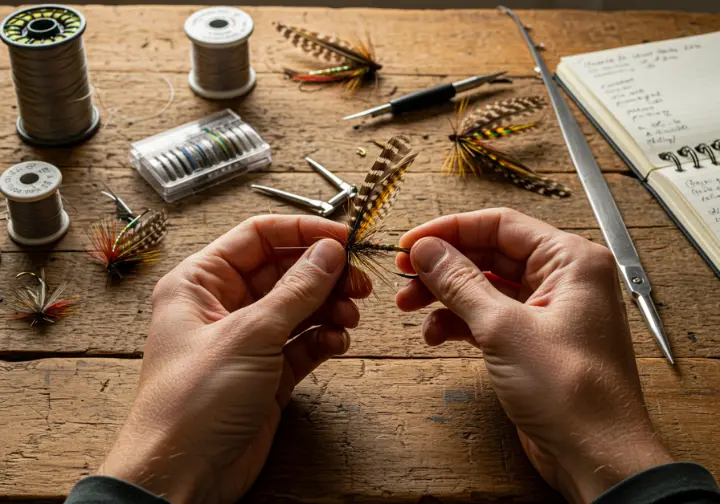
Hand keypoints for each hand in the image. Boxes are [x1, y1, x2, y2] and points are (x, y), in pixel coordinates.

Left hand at [99, 215, 368, 502]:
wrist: (183, 476)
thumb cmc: (193, 403)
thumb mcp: (250, 334)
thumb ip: (296, 290)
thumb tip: (328, 251)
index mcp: (201, 283)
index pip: (257, 238)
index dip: (302, 233)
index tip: (343, 237)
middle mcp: (223, 307)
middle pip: (284, 272)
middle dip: (323, 274)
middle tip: (358, 281)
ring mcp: (247, 340)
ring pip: (298, 307)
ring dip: (329, 307)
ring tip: (350, 315)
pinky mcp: (266, 373)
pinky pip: (303, 342)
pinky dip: (323, 338)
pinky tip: (336, 341)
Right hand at [395, 208, 671, 503]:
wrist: (595, 457)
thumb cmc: (571, 394)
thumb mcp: (504, 329)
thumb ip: (460, 283)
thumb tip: (427, 250)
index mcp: (569, 260)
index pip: (500, 225)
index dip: (450, 230)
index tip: (411, 243)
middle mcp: (561, 279)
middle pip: (489, 255)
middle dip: (443, 267)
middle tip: (405, 275)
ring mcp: (546, 311)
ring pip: (484, 287)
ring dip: (445, 296)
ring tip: (409, 307)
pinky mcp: (532, 340)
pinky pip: (488, 316)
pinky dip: (458, 322)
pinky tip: (436, 334)